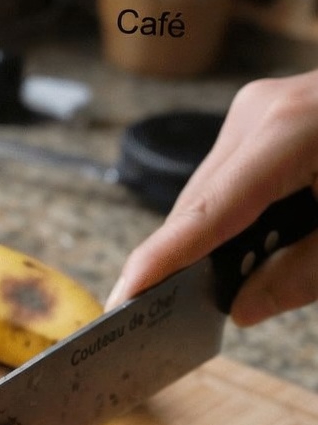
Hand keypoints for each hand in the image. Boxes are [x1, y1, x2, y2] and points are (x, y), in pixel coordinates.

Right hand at [106, 71, 317, 324]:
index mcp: (285, 134)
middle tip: (189, 316)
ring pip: (212, 192)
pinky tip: (263, 239)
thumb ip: (301, 275)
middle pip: (199, 205)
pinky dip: (239, 215)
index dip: (160, 262)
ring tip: (256, 271)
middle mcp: (259, 113)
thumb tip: (242, 308)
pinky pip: (232, 176)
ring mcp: (260, 108)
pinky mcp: (267, 114)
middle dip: (193, 260)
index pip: (204, 214)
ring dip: (221, 239)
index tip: (124, 300)